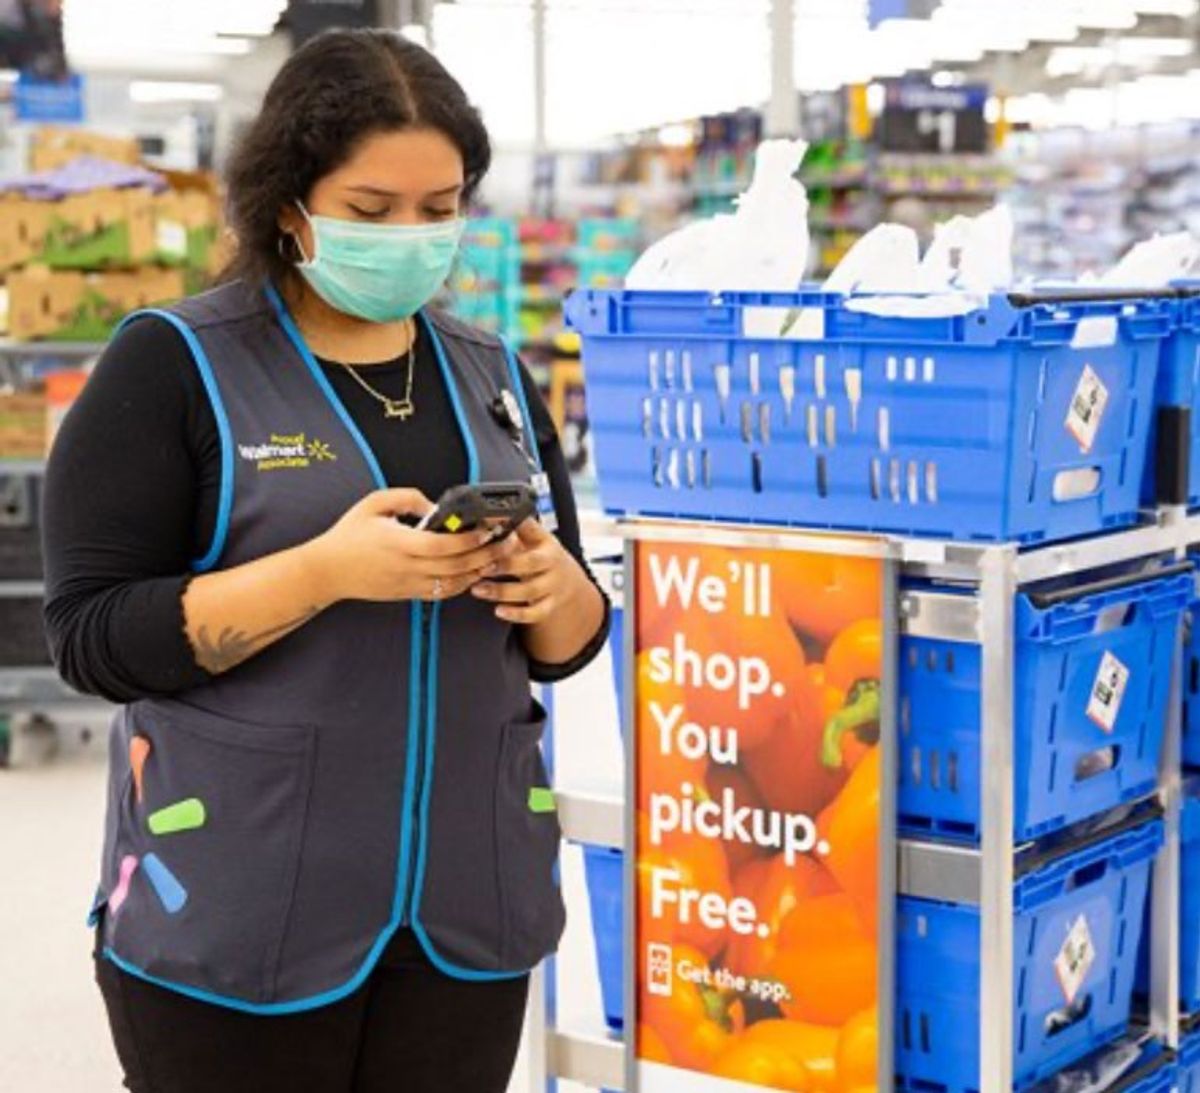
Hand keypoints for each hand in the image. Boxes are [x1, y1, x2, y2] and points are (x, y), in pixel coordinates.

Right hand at [304, 489, 516, 604]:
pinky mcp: (408, 594)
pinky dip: (462, 584)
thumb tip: (434, 505)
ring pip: (454, 584)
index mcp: (400, 543)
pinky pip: (442, 593)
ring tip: (498, 557)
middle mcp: (407, 567)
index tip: (488, 528)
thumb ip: (406, 498)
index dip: (469, 539)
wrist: (327, 571)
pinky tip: (474, 572)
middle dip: (486, 555)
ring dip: (479, 571)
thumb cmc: (348, 535)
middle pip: (456, 566)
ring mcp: (409, 584)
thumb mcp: (373, 503)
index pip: (444, 546)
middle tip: (506, 543)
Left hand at [469, 518, 590, 624]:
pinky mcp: (550, 606)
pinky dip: (517, 614)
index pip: (531, 533)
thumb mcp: (534, 538)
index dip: (510, 533)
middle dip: (505, 565)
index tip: (488, 534)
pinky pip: (535, 613)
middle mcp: (552, 563)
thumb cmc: (542, 556)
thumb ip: (514, 527)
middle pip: (531, 563)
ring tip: (478, 589)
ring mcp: (552, 586)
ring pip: (530, 590)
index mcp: (546, 542)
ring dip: (502, 591)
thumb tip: (488, 514)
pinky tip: (499, 611)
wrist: (568, 582)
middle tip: (481, 567)